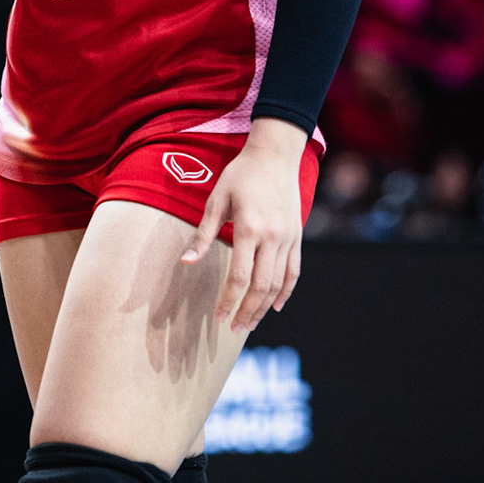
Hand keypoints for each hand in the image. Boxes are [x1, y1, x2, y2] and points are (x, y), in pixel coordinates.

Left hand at [181, 119, 307, 332]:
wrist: (275, 155)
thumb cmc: (240, 174)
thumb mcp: (217, 199)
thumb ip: (203, 234)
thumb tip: (186, 262)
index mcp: (249, 228)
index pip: (239, 276)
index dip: (228, 300)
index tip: (218, 316)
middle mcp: (272, 237)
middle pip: (261, 286)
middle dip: (247, 311)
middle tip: (233, 328)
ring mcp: (288, 238)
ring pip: (279, 283)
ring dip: (265, 307)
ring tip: (250, 324)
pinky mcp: (298, 237)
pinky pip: (294, 271)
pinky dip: (287, 292)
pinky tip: (277, 307)